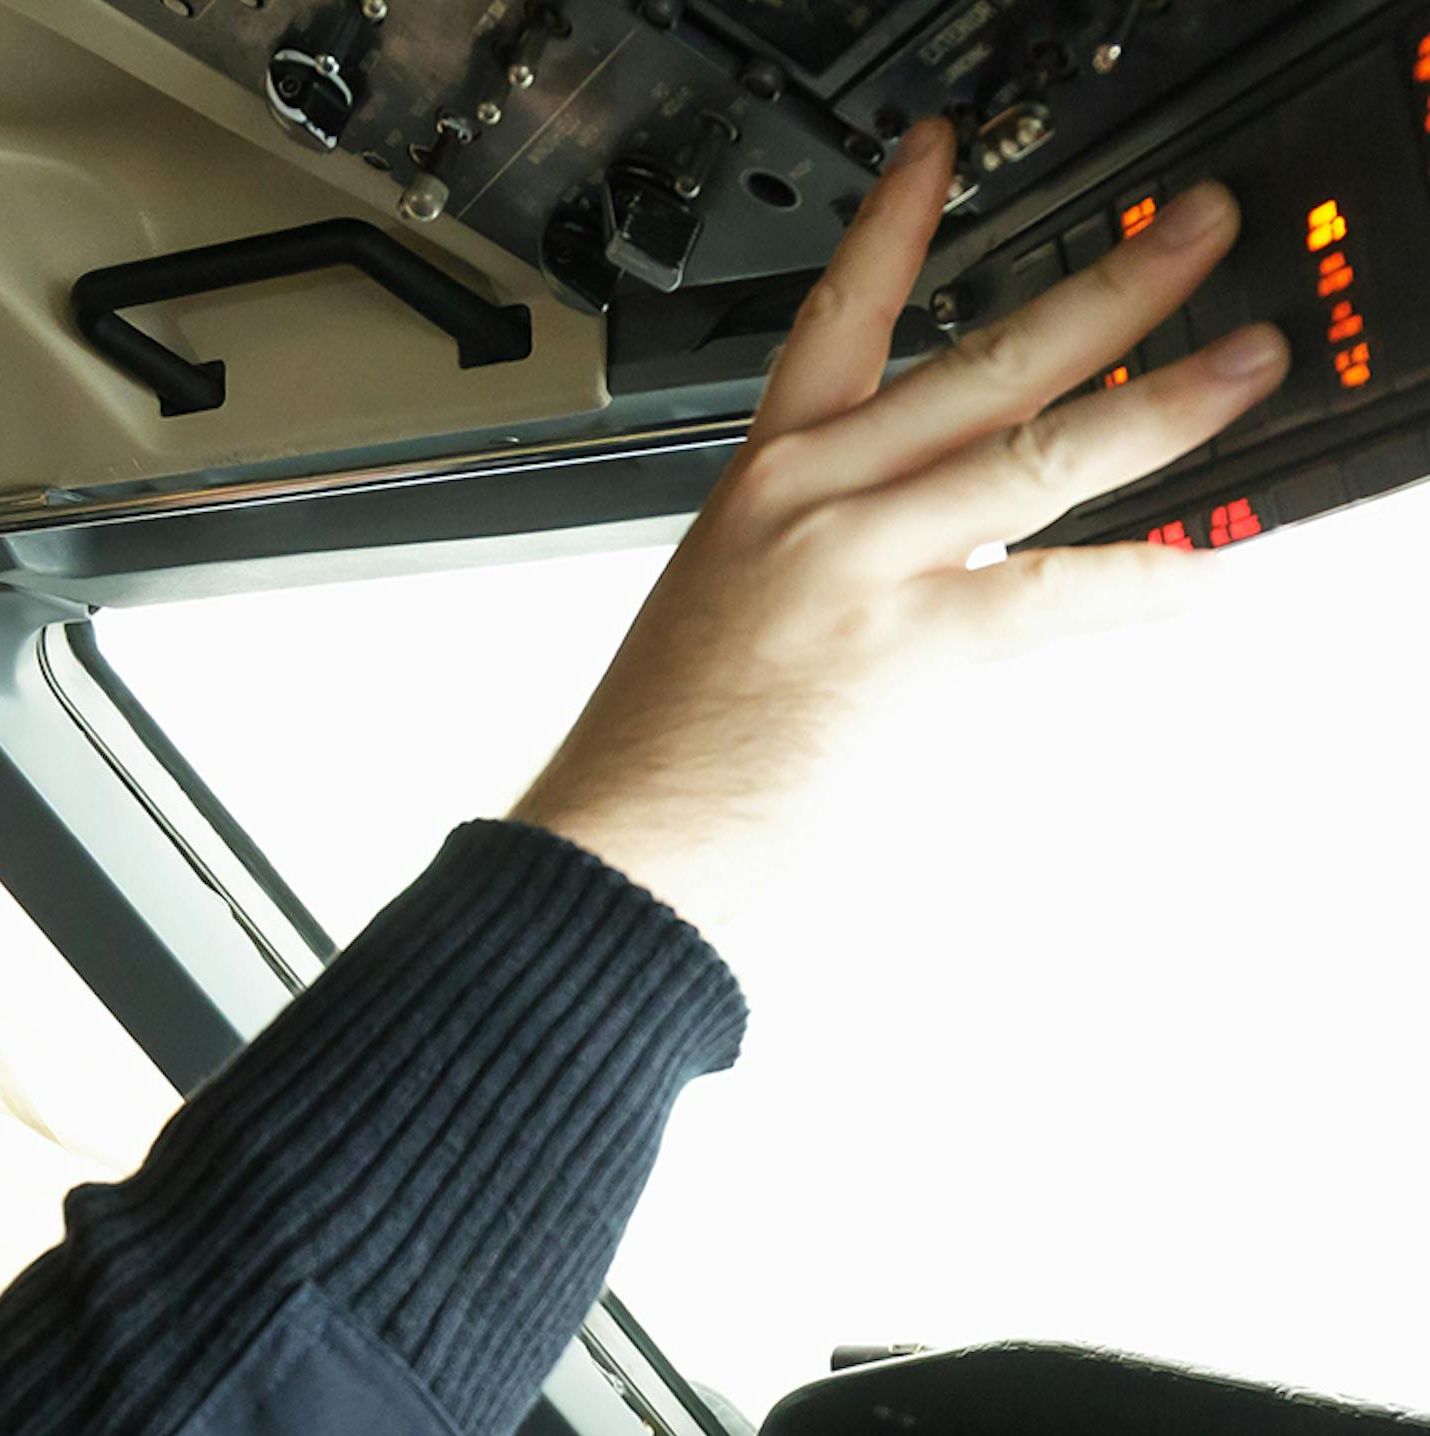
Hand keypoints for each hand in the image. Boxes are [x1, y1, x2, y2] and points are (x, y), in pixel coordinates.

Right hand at [511, 116, 1288, 971]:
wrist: (620, 851)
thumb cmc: (665, 764)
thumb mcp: (729, 622)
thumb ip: (833, 572)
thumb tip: (953, 571)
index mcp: (759, 492)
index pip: (833, 321)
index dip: (894, 225)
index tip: (940, 155)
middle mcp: (808, 505)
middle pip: (979, 362)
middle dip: (1108, 291)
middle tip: (1194, 239)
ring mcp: (854, 566)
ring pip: (1034, 452)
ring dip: (1162, 405)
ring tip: (1245, 368)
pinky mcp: (899, 646)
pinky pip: (1051, 591)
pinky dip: (1140, 583)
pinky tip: (1199, 569)